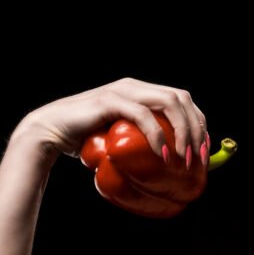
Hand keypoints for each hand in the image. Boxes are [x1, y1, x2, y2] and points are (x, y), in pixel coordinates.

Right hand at [11, 77, 207, 162]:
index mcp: (141, 92)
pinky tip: (163, 155)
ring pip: (168, 101)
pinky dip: (157, 135)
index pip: (182, 101)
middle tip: (198, 159)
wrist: (50, 132)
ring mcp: (123, 90)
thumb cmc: (84, 141)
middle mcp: (135, 86)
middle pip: (181, 98)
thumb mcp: (120, 143)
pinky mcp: (110, 101)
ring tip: (184, 159)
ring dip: (183, 130)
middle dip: (196, 128)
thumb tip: (168, 168)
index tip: (203, 152)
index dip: (198, 124)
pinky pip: (143, 115)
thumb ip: (140, 145)